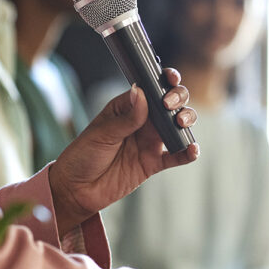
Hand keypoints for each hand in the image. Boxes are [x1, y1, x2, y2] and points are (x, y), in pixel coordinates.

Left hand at [49, 68, 197, 233]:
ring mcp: (149, 142)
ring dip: (186, 120)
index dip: (164, 80)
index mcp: (127, 107)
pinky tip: (192, 149)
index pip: (150, 88)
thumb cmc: (82, 155)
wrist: (76, 189)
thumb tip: (141, 93)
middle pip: (170, 103)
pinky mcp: (154, 163)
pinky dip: (188, 152)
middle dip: (178, 98)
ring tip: (181, 123)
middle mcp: (142, 121)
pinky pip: (176, 156)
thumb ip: (125, 118)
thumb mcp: (101, 133)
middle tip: (169, 105)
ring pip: (177, 126)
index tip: (169, 79)